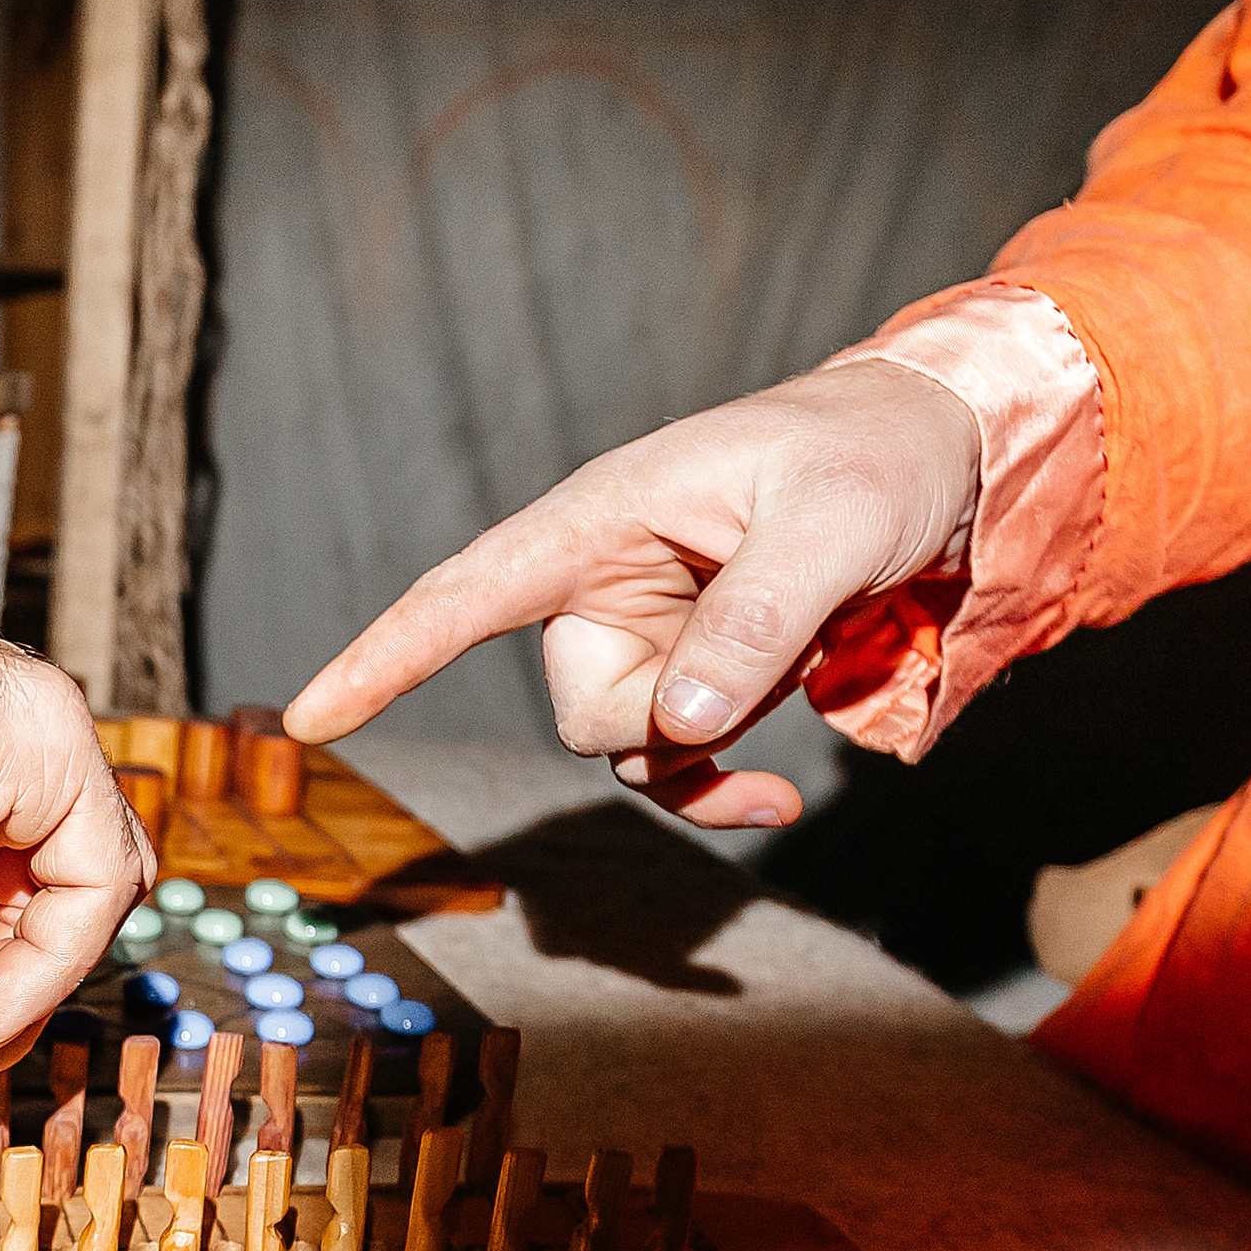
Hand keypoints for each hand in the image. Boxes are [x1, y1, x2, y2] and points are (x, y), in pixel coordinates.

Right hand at [284, 360, 981, 827]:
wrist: (941, 460)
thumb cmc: (871, 457)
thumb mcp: (830, 523)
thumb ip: (752, 621)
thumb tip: (679, 725)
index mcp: (598, 517)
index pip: (465, 596)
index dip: (383, 658)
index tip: (309, 718)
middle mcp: (601, 580)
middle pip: (580, 705)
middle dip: (669, 718)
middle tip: (778, 657)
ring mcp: (642, 633)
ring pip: (628, 743)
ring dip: (710, 748)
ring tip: (806, 667)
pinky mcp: (687, 674)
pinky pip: (669, 763)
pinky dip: (716, 788)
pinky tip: (775, 794)